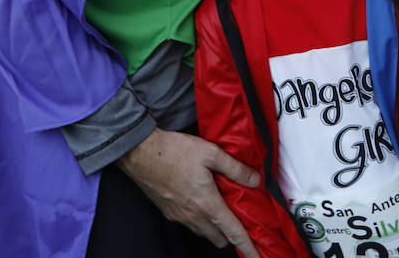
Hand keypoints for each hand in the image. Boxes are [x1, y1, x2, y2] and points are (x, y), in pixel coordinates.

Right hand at [117, 128, 259, 255]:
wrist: (141, 153)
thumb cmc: (174, 151)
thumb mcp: (212, 153)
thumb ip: (235, 169)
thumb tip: (255, 180)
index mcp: (207, 204)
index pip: (233, 232)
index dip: (248, 247)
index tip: (257, 256)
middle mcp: (193, 216)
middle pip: (219, 238)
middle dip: (230, 234)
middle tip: (238, 219)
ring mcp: (179, 216)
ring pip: (203, 232)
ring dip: (214, 226)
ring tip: (220, 208)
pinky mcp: (168, 212)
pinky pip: (189, 224)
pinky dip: (199, 219)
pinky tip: (200, 201)